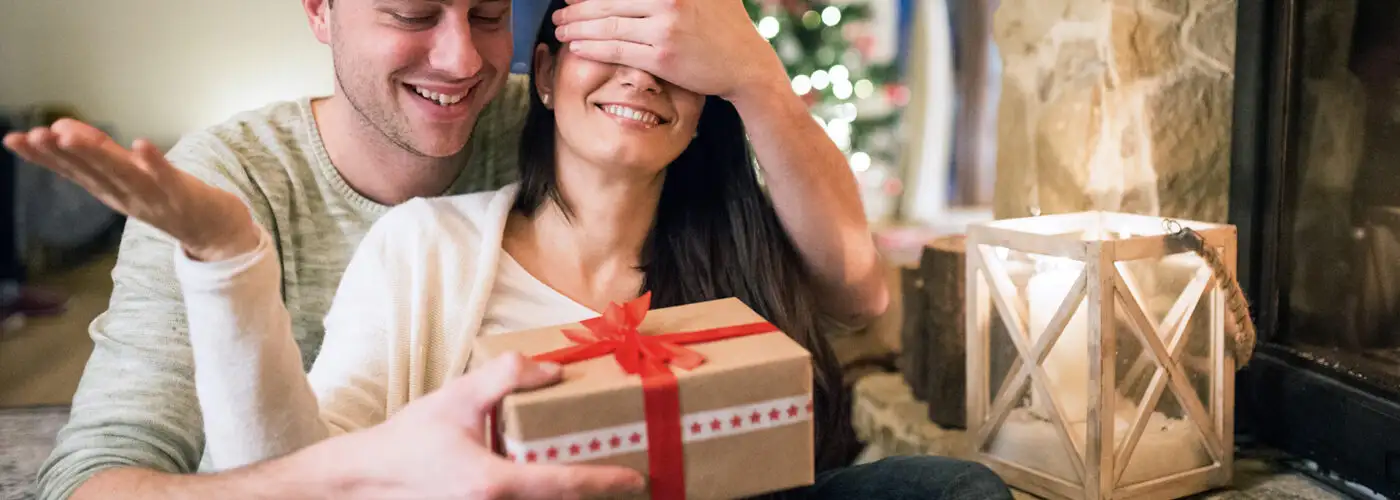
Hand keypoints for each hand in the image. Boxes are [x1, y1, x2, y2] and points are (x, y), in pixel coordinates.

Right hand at [2, 119, 258, 260]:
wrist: (219, 234)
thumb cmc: (172, 200)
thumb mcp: (130, 176)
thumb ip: (100, 153)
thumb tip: (64, 128)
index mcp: (112, 192)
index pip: (73, 172)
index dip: (43, 157)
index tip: (13, 139)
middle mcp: (128, 198)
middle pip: (92, 174)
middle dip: (62, 154)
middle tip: (35, 135)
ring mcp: (156, 199)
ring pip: (122, 176)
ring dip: (97, 156)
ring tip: (70, 135)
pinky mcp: (185, 196)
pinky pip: (167, 178)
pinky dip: (154, 163)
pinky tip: (140, 144)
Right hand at [335, 353, 646, 499]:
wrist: (364, 480)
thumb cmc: (409, 440)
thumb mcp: (457, 397)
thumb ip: (508, 377)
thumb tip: (554, 371)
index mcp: (492, 482)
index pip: (562, 485)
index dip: (602, 481)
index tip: (634, 478)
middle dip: (591, 493)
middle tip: (622, 476)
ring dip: (564, 495)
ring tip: (589, 478)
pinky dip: (540, 496)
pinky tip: (551, 481)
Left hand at [553, 0, 788, 102]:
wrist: (746, 64)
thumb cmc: (725, 25)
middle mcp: (668, 1)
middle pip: (609, 2)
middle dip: (577, 7)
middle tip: (560, 12)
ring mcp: (665, 29)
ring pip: (609, 26)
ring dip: (578, 27)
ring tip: (561, 29)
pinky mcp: (663, 57)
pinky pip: (618, 50)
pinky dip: (593, 48)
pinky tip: (577, 46)